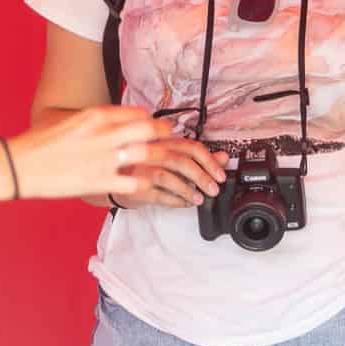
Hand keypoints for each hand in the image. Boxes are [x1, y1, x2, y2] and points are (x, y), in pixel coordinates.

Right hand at [9, 105, 169, 199]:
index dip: (150, 119)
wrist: (20, 165)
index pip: (137, 112)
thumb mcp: (69, 121)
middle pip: (149, 128)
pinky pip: (135, 182)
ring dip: (161, 157)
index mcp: (95, 116)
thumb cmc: (40, 143)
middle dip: (164, 133)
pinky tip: (146, 183)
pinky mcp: (99, 182)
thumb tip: (112, 122)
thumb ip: (93, 121)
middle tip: (169, 137)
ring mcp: (103, 158)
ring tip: (166, 160)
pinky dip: (145, 182)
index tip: (153, 125)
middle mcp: (104, 133)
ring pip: (148, 153)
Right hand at [108, 138, 228, 207]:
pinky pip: (157, 194)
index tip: (220, 175)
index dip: (209, 161)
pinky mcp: (135, 186)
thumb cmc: (150, 166)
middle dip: (201, 177)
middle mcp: (153, 151)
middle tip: (213, 189)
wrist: (120, 180)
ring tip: (199, 199)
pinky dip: (174, 200)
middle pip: (181, 161)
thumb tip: (224, 157)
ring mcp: (141, 169)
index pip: (191, 147)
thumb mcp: (175, 158)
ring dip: (187, 190)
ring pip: (167, 177)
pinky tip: (184, 203)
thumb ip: (200, 157)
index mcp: (165, 141)